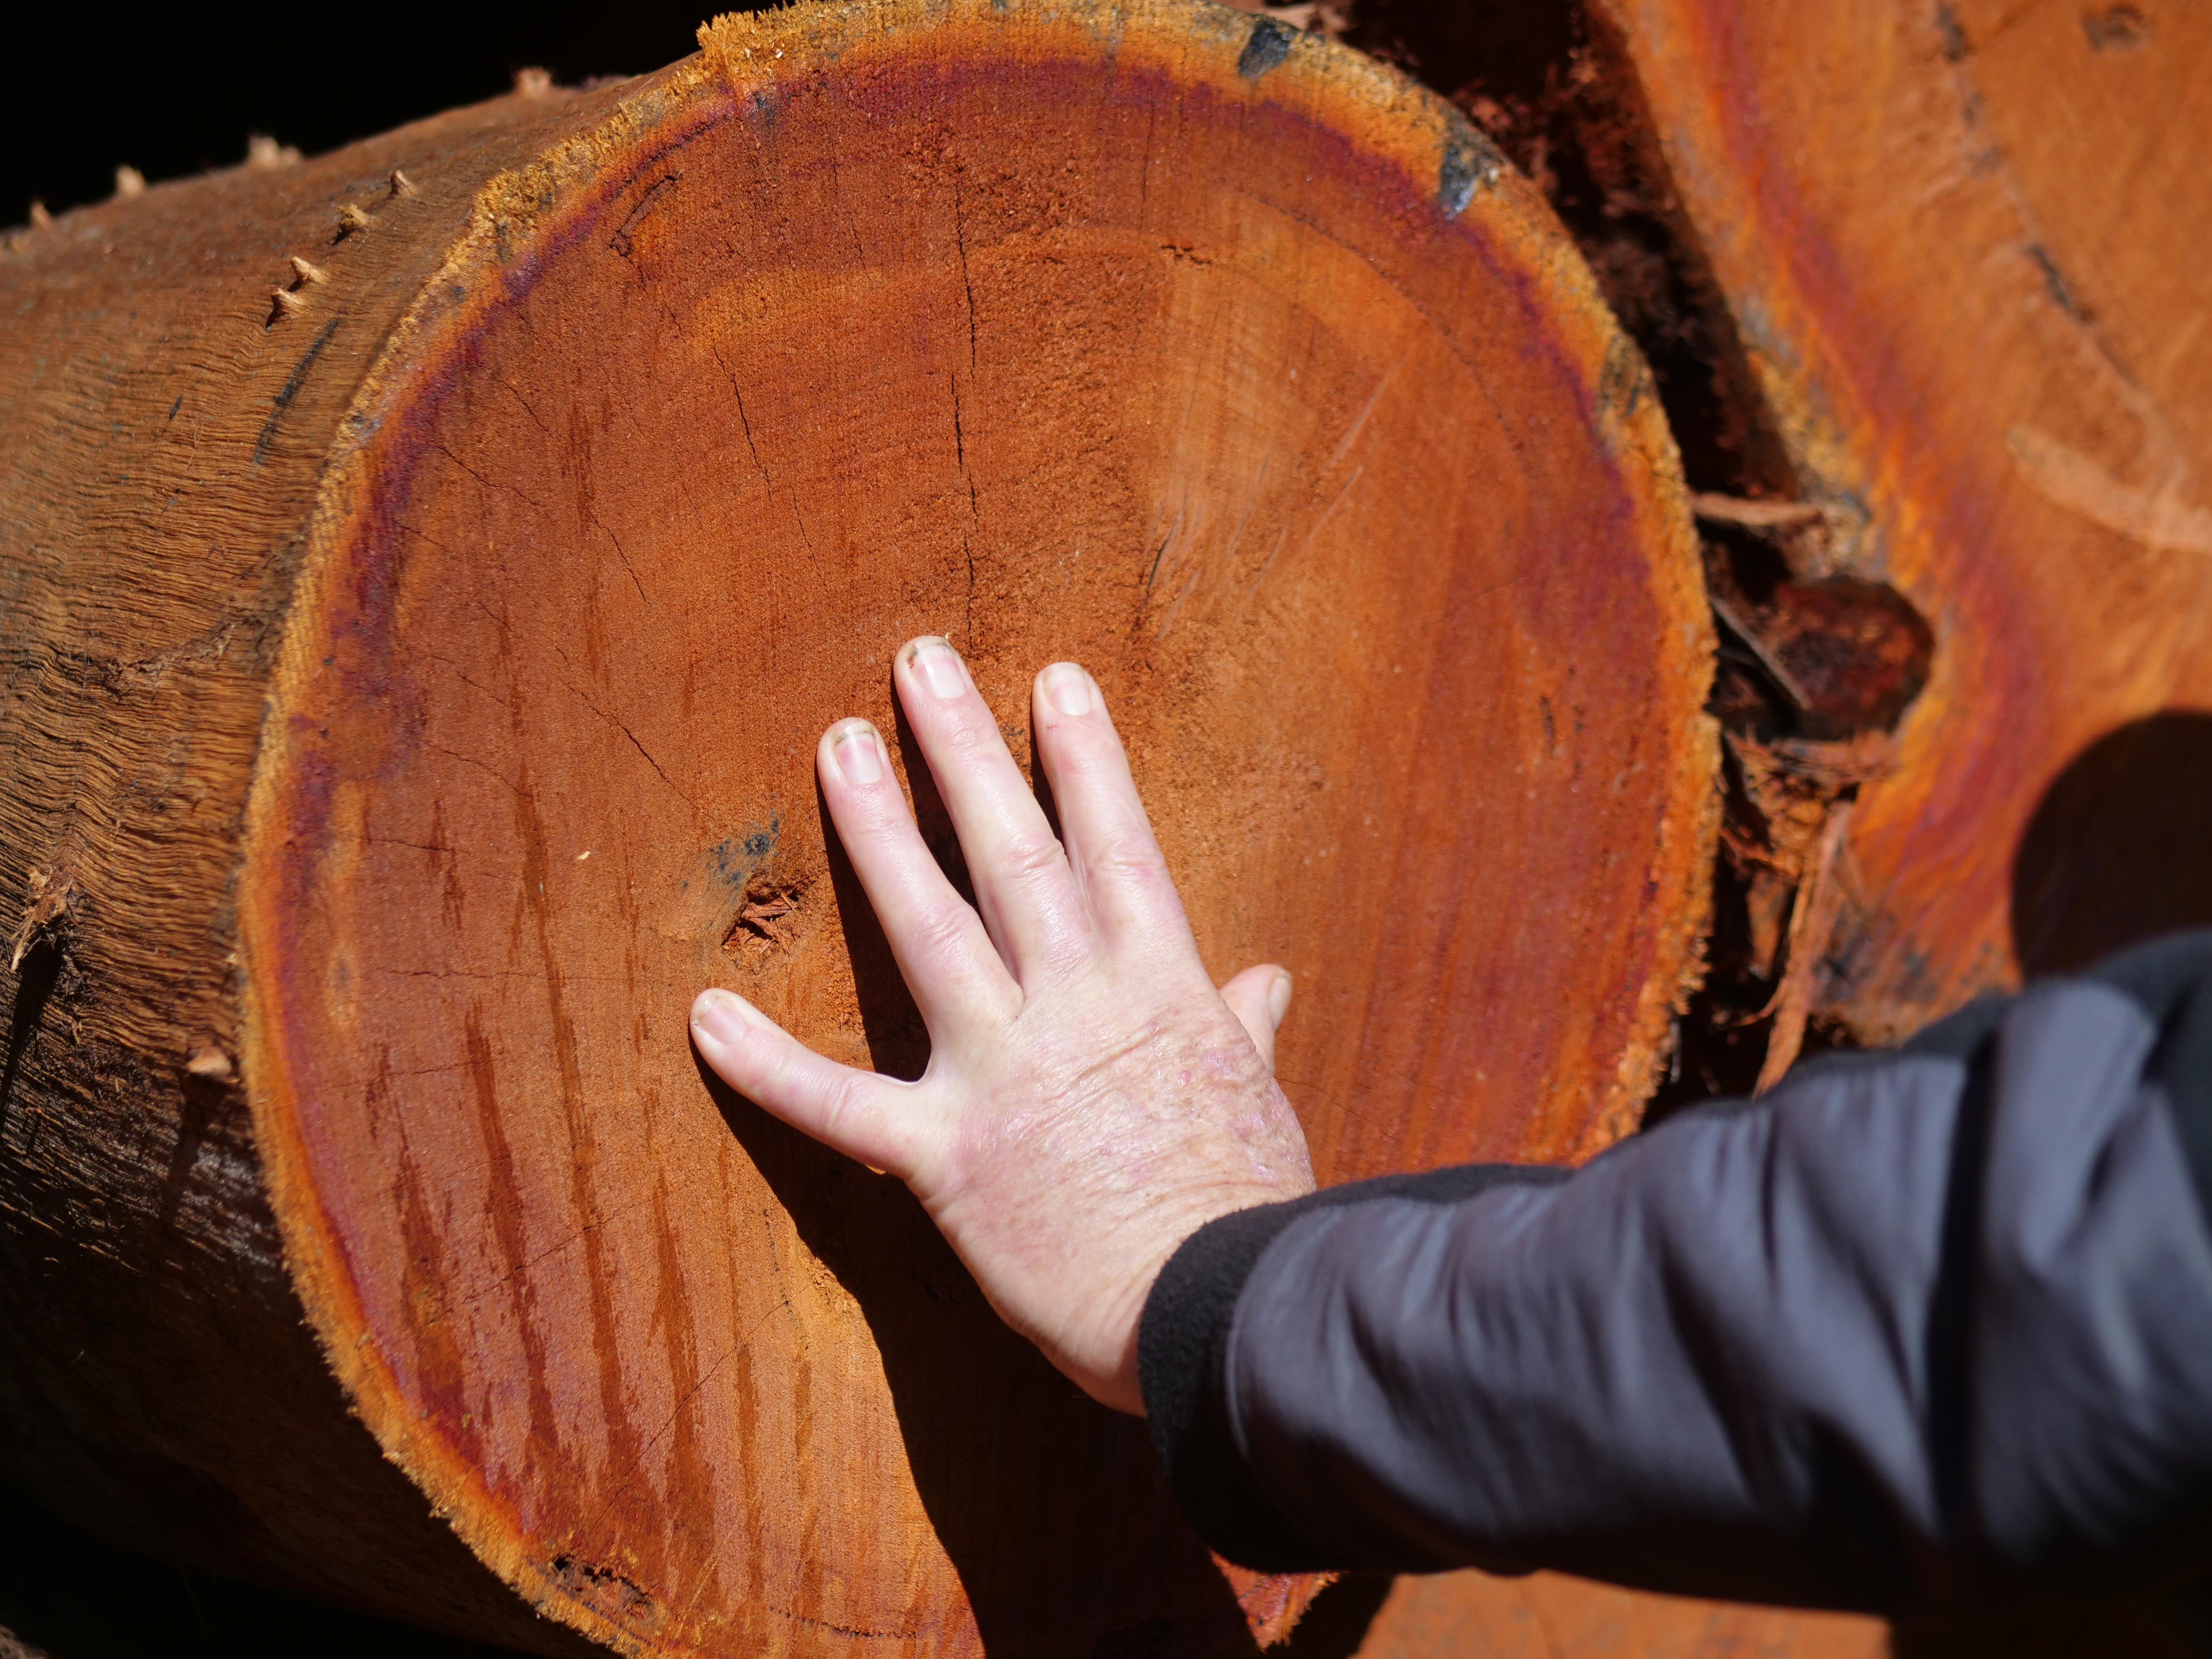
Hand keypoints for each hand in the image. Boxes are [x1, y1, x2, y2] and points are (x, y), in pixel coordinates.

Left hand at [689, 637, 1314, 1412]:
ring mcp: (1003, 1071)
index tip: (1052, 681)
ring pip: (931, 927)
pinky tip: (704, 1014)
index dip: (1084, 759)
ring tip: (838, 747)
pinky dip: (767, 1064)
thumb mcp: (1261, 1100)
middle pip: (1014, 853)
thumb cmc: (1247, 1208)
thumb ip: (1248, 1028)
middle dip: (964, 752)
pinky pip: (839, 1105)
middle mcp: (1076, 1005)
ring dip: (882, 832)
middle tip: (918, 664)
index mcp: (1160, 988)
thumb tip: (1269, 980)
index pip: (1116, 845)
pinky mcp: (945, 1155)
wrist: (1219, 1308)